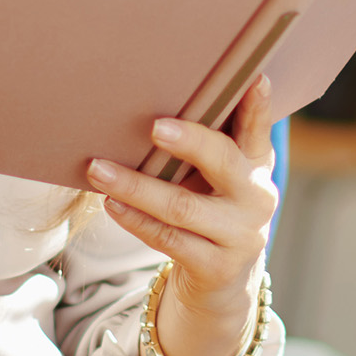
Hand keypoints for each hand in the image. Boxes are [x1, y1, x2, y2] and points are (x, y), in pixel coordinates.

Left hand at [86, 76, 278, 355]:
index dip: (257, 105)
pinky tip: (111, 203)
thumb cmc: (212, 207)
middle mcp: (257, 197)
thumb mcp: (221, 175)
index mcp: (257, 164)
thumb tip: (157, 99)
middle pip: (223, 161)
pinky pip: (168, 239)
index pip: (258, 129)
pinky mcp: (216, 266)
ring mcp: (240, 235)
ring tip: (98, 169)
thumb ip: (209, 141)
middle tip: (154, 126)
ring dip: (136, 186)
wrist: (223, 278)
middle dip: (189, 142)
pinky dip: (136, 219)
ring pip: (182, 206)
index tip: (254, 78)